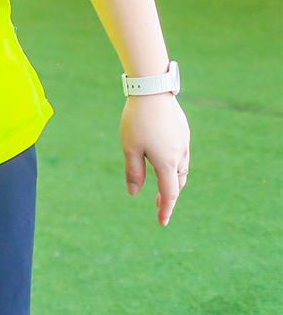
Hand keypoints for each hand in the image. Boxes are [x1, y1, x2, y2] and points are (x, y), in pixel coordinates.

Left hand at [121, 92, 190, 225]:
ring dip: (174, 182)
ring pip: (181, 169)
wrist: (153, 91)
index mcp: (167, 163)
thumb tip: (134, 193)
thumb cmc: (137, 120)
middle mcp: (180, 155)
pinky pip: (182, 156)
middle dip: (170, 196)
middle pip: (178, 183)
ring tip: (164, 189)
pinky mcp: (183, 133)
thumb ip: (133, 172)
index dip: (165, 209)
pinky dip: (175, 166)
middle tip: (160, 207)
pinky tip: (166, 163)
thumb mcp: (130, 148)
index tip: (162, 222)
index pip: (169, 193)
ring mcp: (184, 143)